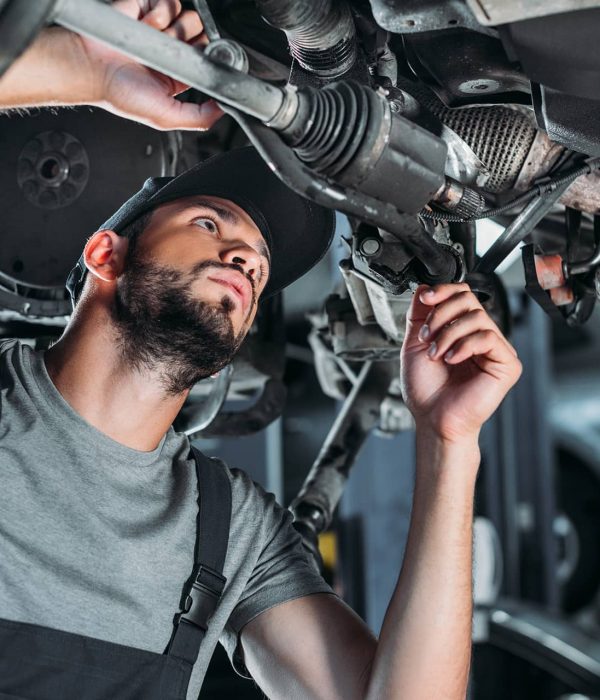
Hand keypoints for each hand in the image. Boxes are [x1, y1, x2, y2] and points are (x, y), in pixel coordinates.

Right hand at [79, 0, 222, 129]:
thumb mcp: (166, 117)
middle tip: (170, 54)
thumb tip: (224, 109)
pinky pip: (168, 2)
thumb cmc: (120, 93)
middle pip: (200, 34)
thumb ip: (199, 117)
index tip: (197, 61)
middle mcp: (170, 52)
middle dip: (190, 42)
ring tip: (153, 42)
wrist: (90, 66)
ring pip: (187, 16)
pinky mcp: (146, 8)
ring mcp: (159, 28)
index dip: (207, 57)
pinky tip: (146, 26)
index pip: (206, 60)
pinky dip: (159, 13)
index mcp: (176, 77)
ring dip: (173, 29)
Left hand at [401, 283, 521, 442]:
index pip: (461, 295)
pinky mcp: (507, 365)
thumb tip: (424, 287)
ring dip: (448, 333)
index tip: (425, 298)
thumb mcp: (415, 344)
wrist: (432, 419)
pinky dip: (464, 345)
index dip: (443, 292)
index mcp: (462, 331)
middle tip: (427, 337)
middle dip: (441, 314)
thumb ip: (419, 314)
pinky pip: (488, 337)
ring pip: (476, 317)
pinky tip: (451, 359)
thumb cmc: (426, 391)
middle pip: (469, 299)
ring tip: (436, 354)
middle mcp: (481, 337)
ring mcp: (496, 350)